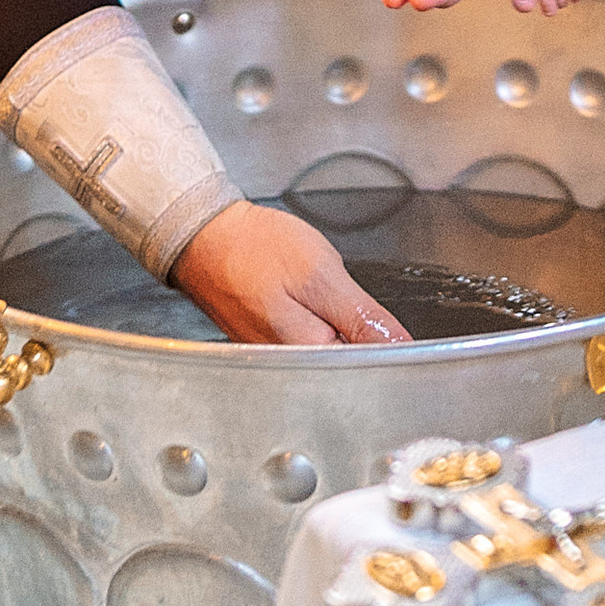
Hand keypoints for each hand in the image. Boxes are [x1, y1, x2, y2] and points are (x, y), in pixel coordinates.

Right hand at [172, 199, 407, 344]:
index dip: (387, 344)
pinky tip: (309, 304)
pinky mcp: (269, 347)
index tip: (381, 321)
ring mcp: (276, 359)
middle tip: (341, 298)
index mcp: (306, 354)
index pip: (367, 368)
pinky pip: (307, 344)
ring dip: (340, 329)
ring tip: (321, 297)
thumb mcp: (320, 275)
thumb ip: (361, 317)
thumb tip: (398, 346)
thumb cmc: (255, 250)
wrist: (206, 237)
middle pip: (348, 366)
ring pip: (329, 353)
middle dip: (362, 336)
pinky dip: (318, 324)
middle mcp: (289, 367)